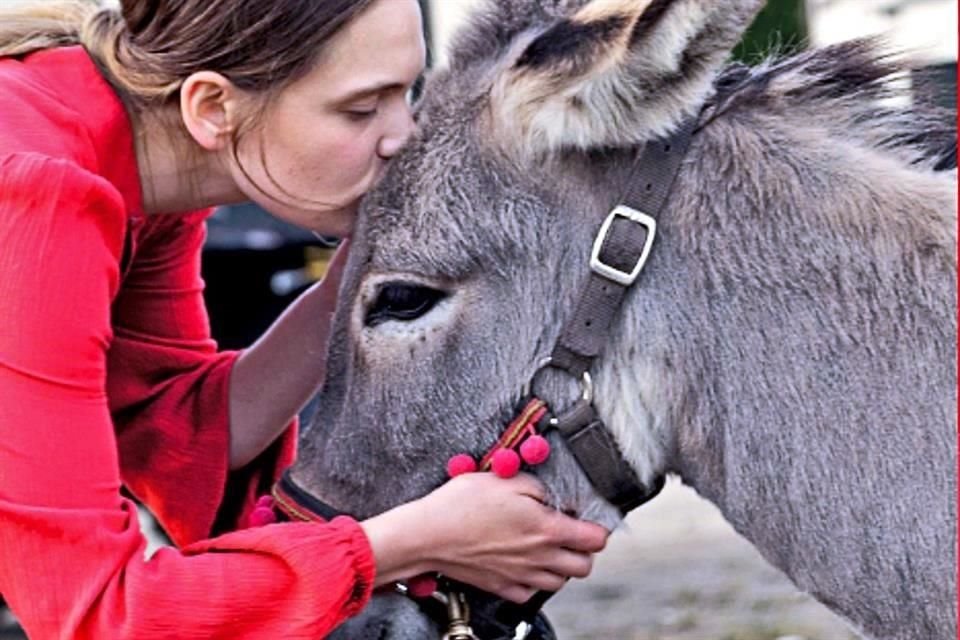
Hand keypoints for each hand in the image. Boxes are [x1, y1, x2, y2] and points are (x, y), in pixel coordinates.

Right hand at [362, 473, 607, 602]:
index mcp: (546, 529)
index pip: (595, 539)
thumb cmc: (463, 503)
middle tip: (570, 533)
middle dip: (584, 550)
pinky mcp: (501, 586)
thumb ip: (537, 487)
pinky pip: (530, 593)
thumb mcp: (506, 479)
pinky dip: (534, 581)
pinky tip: (524, 563)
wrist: (429, 534)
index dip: (597, 528)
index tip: (587, 519)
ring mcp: (520, 575)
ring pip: (560, 582)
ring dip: (561, 566)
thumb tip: (552, 497)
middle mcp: (539, 558)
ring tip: (547, 547)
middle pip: (584, 567)